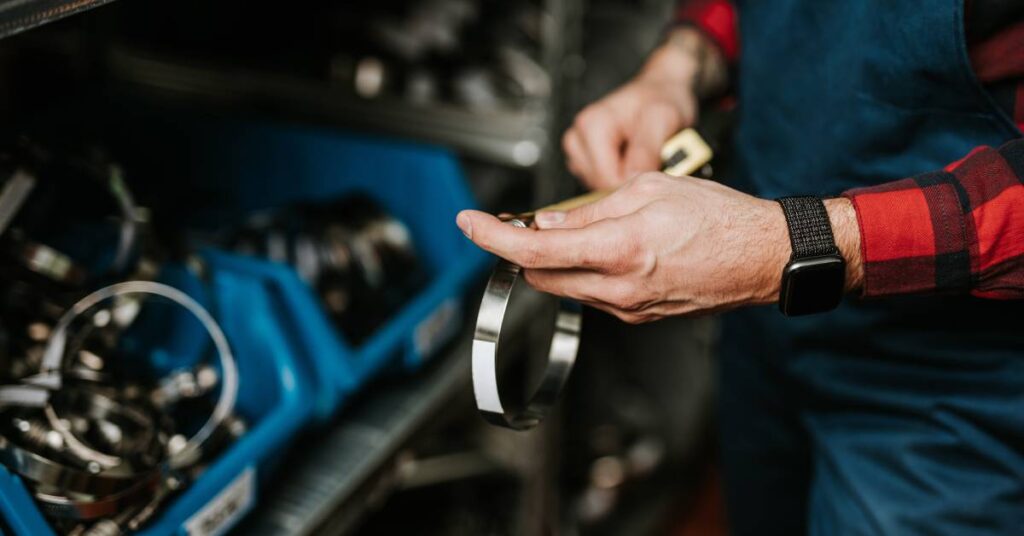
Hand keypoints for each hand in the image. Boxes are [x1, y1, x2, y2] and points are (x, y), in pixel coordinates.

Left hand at [456, 173, 862, 322]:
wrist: (762, 258)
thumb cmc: (718, 216)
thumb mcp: (648, 189)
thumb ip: (590, 209)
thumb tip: (549, 221)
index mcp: (618, 249)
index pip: (534, 248)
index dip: (493, 235)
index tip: (471, 223)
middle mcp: (618, 288)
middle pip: (540, 275)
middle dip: (523, 248)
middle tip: (523, 221)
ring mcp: (628, 309)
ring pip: (565, 287)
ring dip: (554, 261)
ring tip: (577, 230)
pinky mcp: (639, 317)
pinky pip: (594, 296)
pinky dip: (584, 273)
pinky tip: (606, 250)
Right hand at [562, 28, 722, 189]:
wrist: (661, 91)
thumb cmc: (662, 100)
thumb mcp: (664, 118)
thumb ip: (647, 147)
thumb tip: (631, 177)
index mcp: (590, 126)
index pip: (606, 179)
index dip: (634, 180)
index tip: (654, 166)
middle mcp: (577, 137)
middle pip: (600, 184)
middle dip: (628, 178)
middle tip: (651, 157)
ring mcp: (578, 150)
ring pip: (599, 186)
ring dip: (625, 177)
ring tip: (643, 155)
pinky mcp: (583, 159)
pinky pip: (600, 182)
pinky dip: (620, 175)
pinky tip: (632, 158)